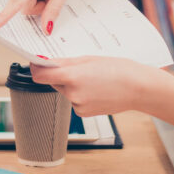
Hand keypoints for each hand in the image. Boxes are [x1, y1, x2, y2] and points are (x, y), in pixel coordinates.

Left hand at [30, 56, 154, 116]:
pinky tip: (96, 90)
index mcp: (72, 76)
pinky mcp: (83, 113)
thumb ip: (64, 62)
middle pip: (54, 82)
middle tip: (79, 68)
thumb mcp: (88, 59)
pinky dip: (81, 95)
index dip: (36, 69)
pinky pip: (74, 101)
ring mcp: (78, 105)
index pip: (40, 76)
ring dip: (72, 85)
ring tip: (93, 79)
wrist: (138, 88)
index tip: (37, 64)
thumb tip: (44, 63)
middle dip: (61, 75)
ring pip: (65, 91)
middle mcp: (72, 93)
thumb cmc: (118, 70)